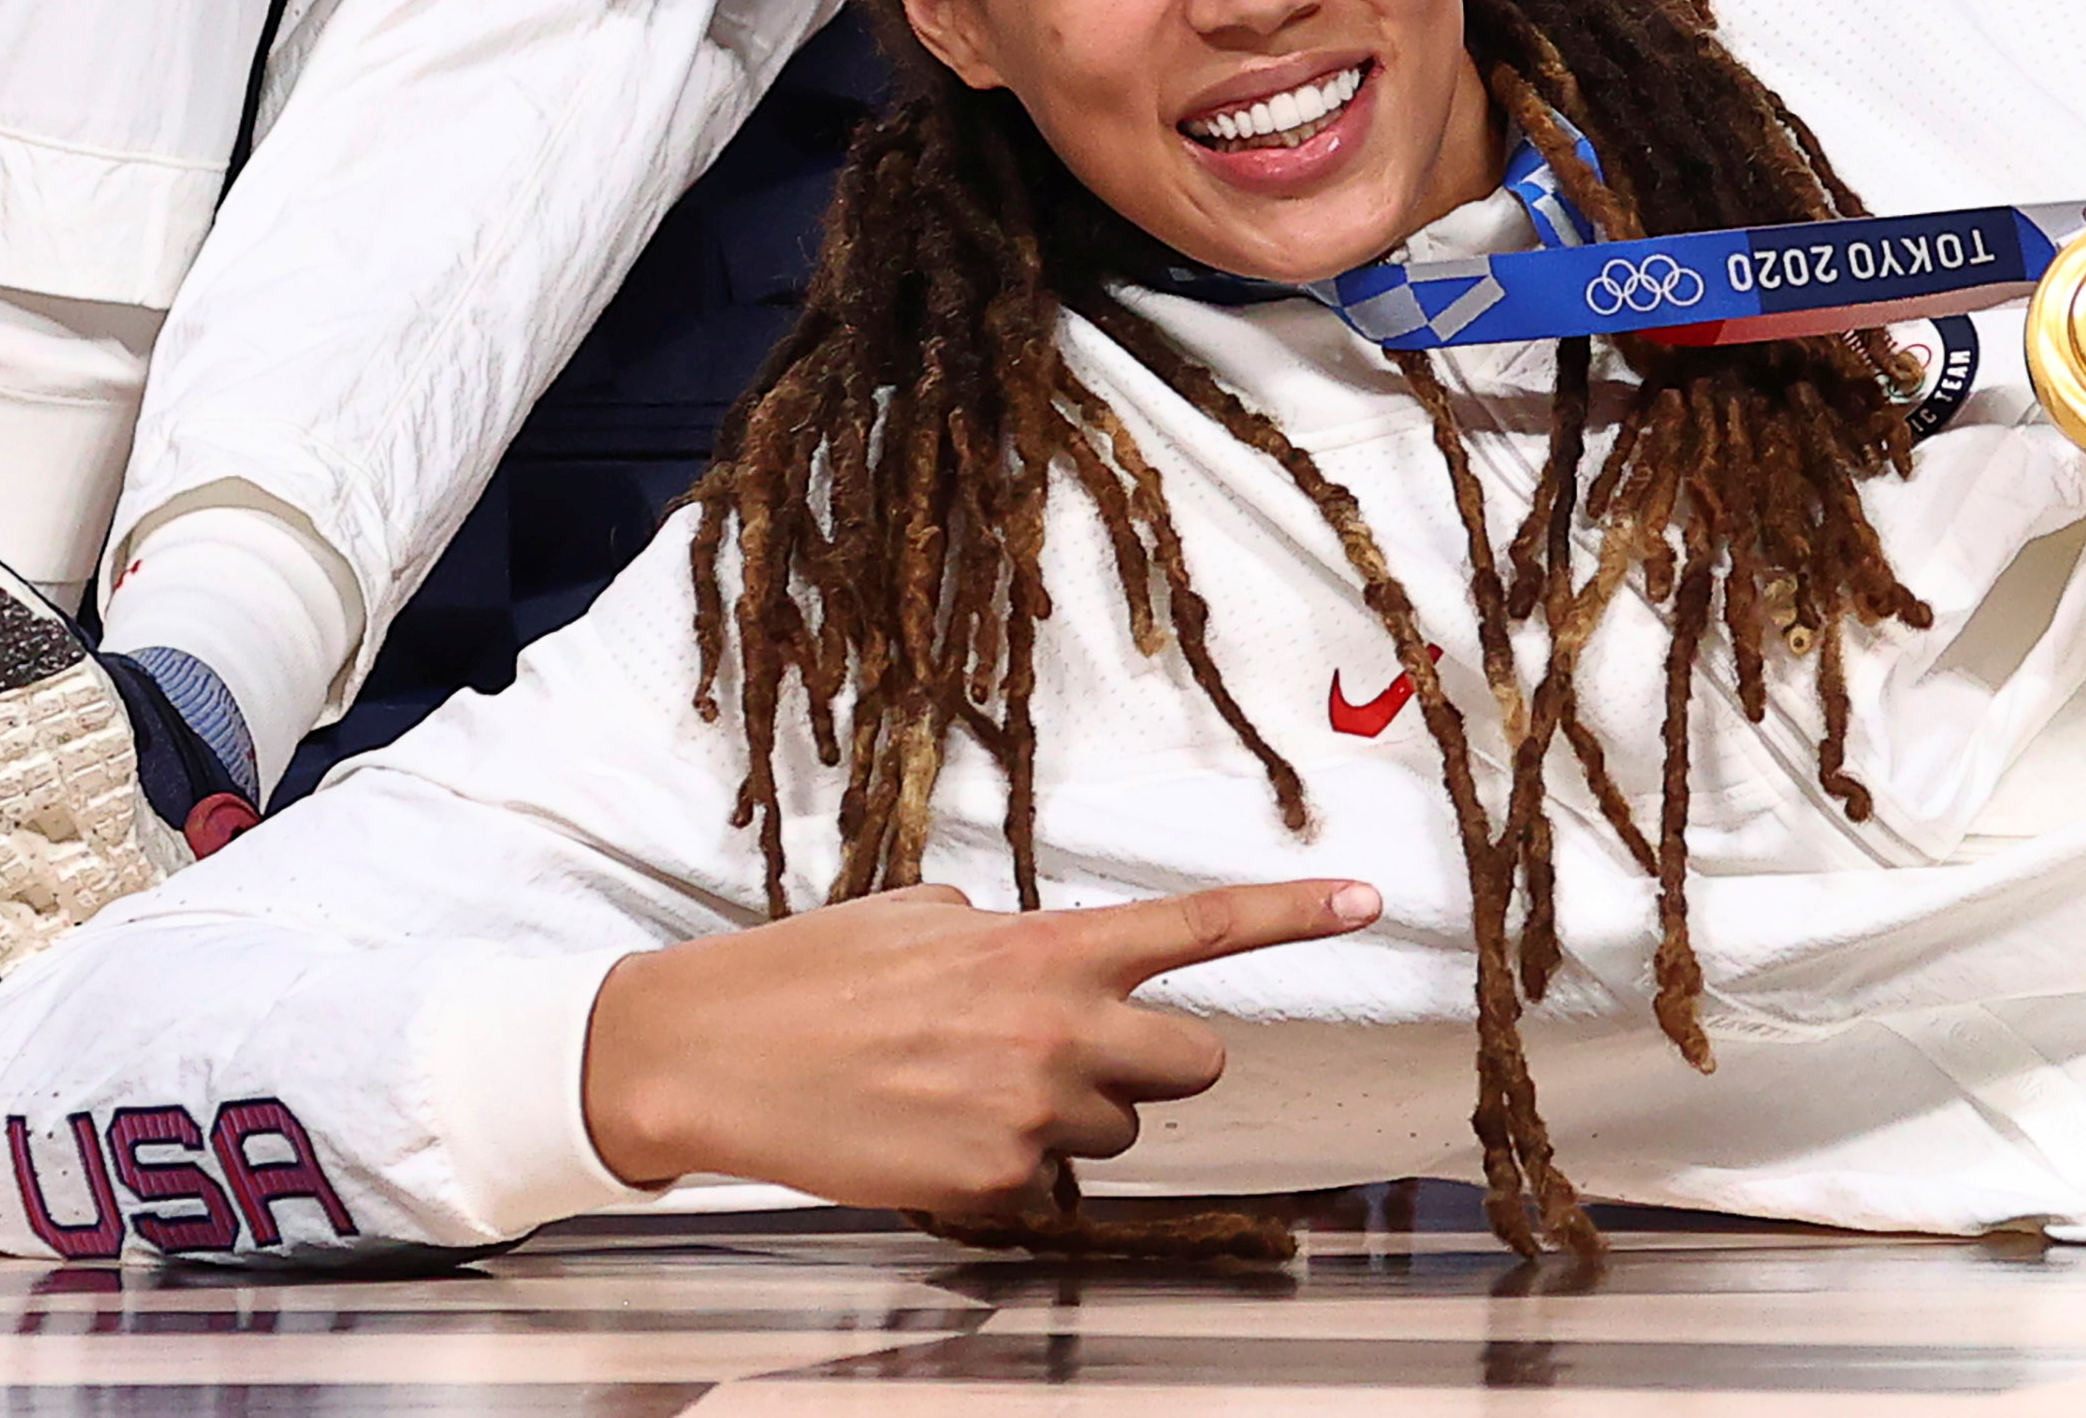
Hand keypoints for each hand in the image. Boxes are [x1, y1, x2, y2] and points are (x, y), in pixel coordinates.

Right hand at [584, 878, 1382, 1208]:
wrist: (712, 1056)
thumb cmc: (811, 974)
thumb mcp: (924, 917)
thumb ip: (1010, 938)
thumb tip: (1043, 961)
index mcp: (1047, 946)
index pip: (1200, 927)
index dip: (1296, 912)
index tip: (1373, 897)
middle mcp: (1059, 1029)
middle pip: (1193, 1064)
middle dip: (1150, 1063)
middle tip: (1070, 1053)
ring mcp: (1030, 1115)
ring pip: (1115, 1133)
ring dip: (1067, 1118)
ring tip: (962, 1089)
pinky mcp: (991, 1185)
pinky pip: (1041, 1187)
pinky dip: (998, 1169)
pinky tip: (926, 1135)